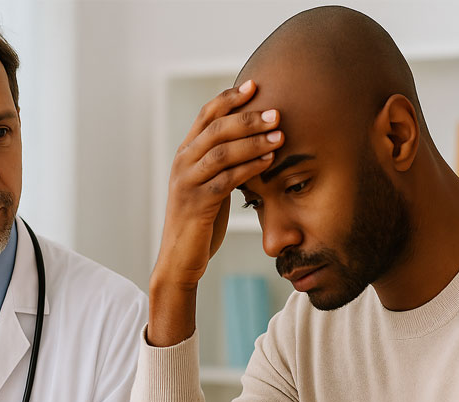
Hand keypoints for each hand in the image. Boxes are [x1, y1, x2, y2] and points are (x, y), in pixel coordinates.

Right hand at [147, 80, 283, 346]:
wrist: (179, 259)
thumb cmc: (200, 223)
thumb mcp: (210, 186)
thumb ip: (222, 164)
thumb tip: (253, 144)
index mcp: (185, 154)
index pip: (206, 116)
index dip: (229, 98)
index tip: (255, 85)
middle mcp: (182, 163)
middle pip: (215, 129)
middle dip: (248, 118)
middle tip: (277, 112)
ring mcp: (186, 183)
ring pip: (221, 151)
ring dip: (253, 141)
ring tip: (279, 134)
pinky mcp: (196, 203)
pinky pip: (226, 179)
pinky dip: (250, 167)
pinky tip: (269, 161)